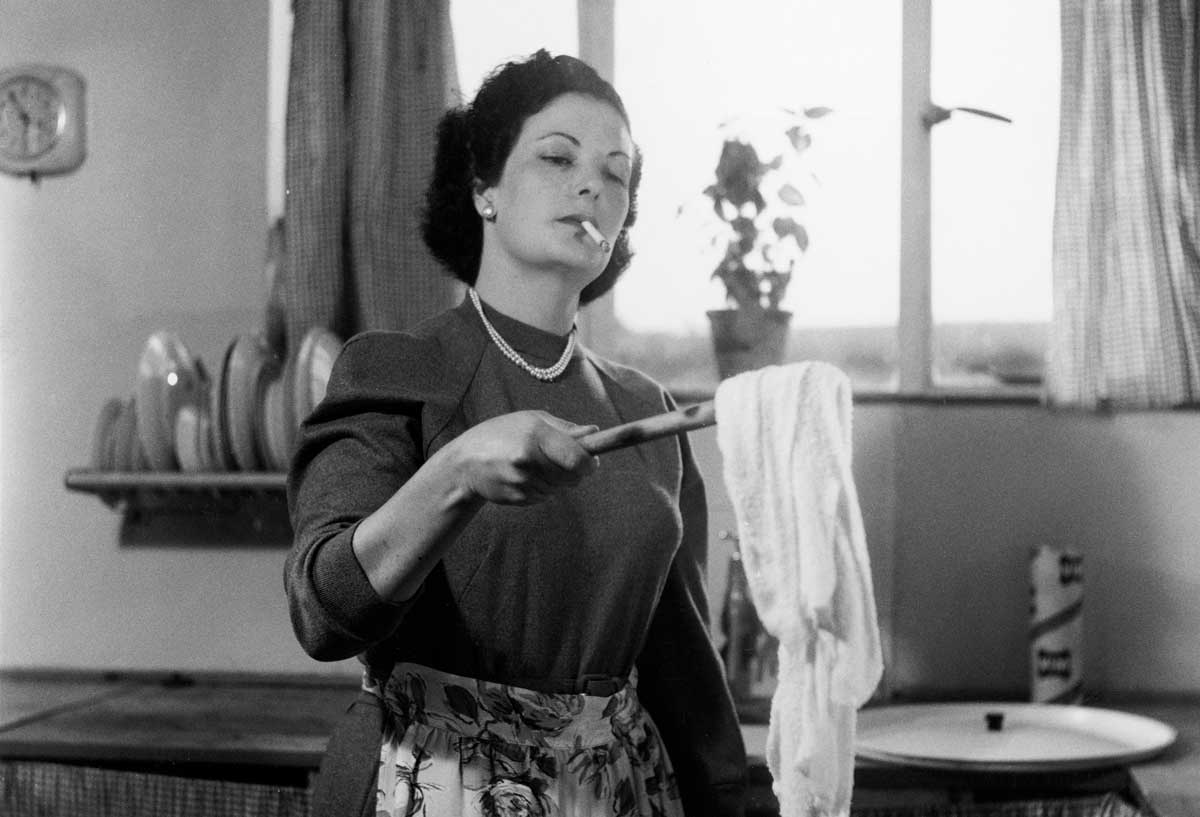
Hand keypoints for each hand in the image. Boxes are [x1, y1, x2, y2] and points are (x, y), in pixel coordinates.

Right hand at [447, 411, 598, 504]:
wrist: (464, 463)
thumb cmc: (501, 433)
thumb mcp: (531, 420)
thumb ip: (565, 428)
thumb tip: (594, 433)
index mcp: (535, 437)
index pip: (577, 459)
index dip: (590, 463)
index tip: (592, 461)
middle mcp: (529, 462)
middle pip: (572, 477)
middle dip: (575, 471)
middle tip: (562, 459)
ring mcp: (523, 483)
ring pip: (560, 488)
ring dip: (556, 479)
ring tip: (535, 463)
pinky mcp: (518, 499)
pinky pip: (545, 496)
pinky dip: (542, 487)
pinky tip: (524, 475)